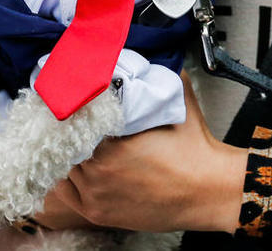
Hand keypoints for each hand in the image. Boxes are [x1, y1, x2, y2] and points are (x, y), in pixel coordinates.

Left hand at [36, 73, 246, 232]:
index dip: (76, 107)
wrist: (207, 190)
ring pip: (64, 165)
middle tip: (79, 119)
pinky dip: (67, 177)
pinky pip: (65, 191)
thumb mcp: (178, 101)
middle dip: (73, 130)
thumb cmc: (194, 149)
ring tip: (80, 141)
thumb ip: (156, 77)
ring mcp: (95, 194)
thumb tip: (145, 60)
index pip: (75, 117)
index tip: (79, 99)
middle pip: (67, 142)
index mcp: (112, 140)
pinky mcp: (96, 212)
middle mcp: (98, 169)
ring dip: (69, 152)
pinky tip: (77, 166)